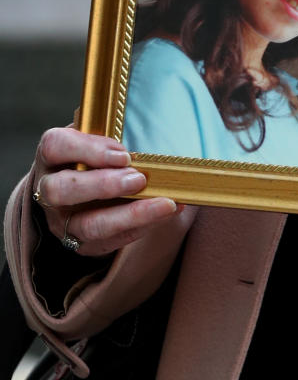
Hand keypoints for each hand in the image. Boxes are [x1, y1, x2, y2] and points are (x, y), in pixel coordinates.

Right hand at [31, 127, 182, 258]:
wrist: (86, 192)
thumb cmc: (95, 157)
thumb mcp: (97, 138)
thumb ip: (110, 136)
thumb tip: (141, 141)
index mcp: (51, 156)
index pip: (56, 146)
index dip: (88, 149)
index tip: (123, 154)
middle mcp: (48, 190)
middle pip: (61, 190)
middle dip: (103, 185)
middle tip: (139, 179)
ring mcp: (61, 221)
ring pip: (87, 225)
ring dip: (129, 215)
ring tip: (164, 203)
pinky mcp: (82, 243)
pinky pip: (110, 242)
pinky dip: (143, 227)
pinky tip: (167, 212)